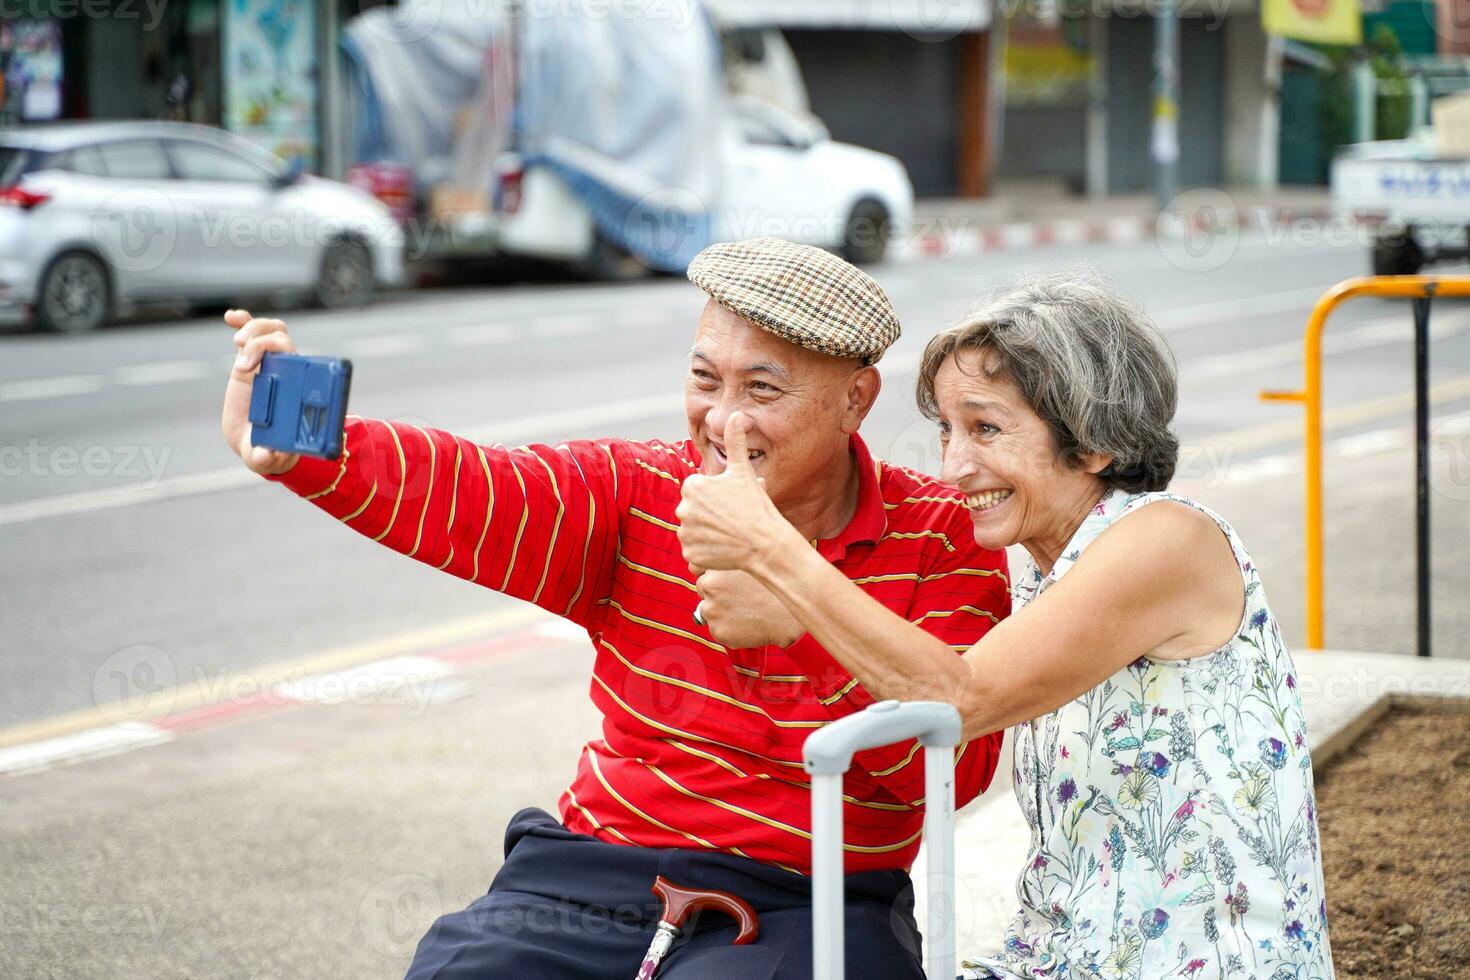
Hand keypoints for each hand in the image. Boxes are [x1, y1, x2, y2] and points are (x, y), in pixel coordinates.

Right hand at [222, 309, 301, 475]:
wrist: (255, 443)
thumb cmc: (268, 449)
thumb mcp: (265, 456)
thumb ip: (267, 457)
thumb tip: (265, 456)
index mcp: (297, 390)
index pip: (299, 360)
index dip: (285, 350)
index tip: (265, 359)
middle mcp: (287, 372)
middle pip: (282, 339)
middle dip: (262, 343)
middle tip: (242, 365)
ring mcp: (270, 363)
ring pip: (269, 330)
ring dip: (253, 329)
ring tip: (238, 342)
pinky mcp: (251, 360)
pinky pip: (250, 333)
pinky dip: (243, 320)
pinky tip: (231, 317)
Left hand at [676, 412, 794, 572]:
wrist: (765, 545)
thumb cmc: (756, 506)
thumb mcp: (744, 471)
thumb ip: (736, 441)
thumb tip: (738, 414)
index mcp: (693, 486)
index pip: (698, 490)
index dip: (716, 496)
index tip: (731, 502)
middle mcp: (683, 509)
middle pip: (694, 510)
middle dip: (709, 514)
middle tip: (733, 518)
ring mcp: (686, 534)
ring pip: (693, 530)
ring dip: (707, 532)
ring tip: (730, 533)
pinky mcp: (689, 555)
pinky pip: (694, 551)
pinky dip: (706, 551)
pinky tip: (724, 548)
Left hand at [693, 569, 804, 648]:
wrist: (789, 615)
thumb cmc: (773, 586)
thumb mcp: (750, 564)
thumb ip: (726, 562)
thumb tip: (700, 567)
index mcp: (715, 568)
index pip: (698, 571)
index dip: (715, 576)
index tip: (729, 580)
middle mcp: (709, 587)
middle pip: (702, 591)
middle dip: (716, 595)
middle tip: (740, 598)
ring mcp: (712, 610)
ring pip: (709, 612)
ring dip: (721, 613)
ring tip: (747, 611)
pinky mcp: (719, 631)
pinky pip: (718, 630)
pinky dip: (729, 629)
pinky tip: (747, 623)